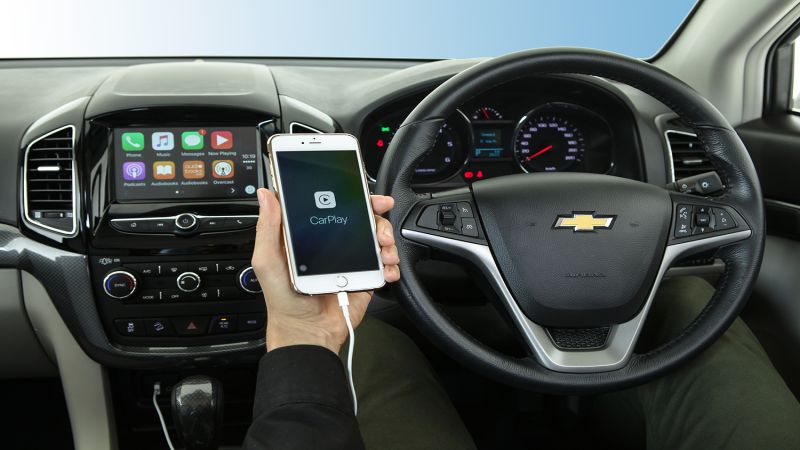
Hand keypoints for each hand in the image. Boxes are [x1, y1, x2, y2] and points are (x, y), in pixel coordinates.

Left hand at [251, 188, 399, 353]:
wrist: (307, 332)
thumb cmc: (283, 300)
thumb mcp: (268, 261)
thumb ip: (267, 228)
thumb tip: (266, 196)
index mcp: (311, 234)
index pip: (333, 204)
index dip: (351, 195)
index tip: (364, 194)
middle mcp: (333, 242)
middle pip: (363, 218)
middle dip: (377, 217)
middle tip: (379, 227)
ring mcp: (351, 258)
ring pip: (377, 238)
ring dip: (387, 241)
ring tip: (384, 252)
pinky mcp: (364, 276)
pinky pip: (384, 264)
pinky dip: (391, 264)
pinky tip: (386, 269)